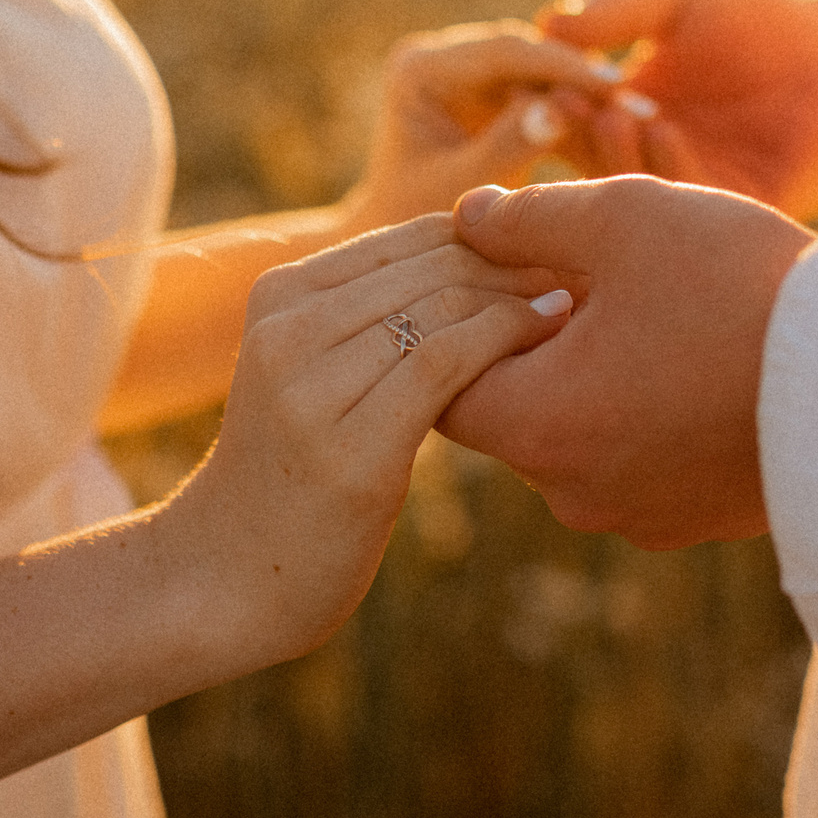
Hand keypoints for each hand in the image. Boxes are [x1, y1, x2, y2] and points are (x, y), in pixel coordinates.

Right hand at [163, 214, 574, 657]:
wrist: (226, 578)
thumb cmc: (293, 476)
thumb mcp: (313, 376)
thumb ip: (367, 322)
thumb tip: (476, 269)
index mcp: (279, 297)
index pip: (408, 238)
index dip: (493, 238)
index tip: (557, 251)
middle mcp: (287, 330)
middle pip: (431, 265)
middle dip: (518, 262)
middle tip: (590, 270)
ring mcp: (311, 390)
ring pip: (442, 308)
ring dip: (521, 298)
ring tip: (577, 302)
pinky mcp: (349, 451)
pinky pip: (443, 366)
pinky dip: (505, 341)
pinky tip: (548, 341)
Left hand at [337, 20, 625, 235]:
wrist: (396, 255)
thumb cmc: (410, 229)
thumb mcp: (457, 190)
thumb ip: (504, 147)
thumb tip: (558, 109)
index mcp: (420, 69)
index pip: (503, 53)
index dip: (562, 68)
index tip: (615, 88)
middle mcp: (444, 58)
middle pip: (529, 56)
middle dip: (584, 81)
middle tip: (644, 106)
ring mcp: (470, 73)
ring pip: (544, 74)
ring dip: (591, 98)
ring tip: (647, 120)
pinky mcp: (494, 96)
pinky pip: (547, 96)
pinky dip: (581, 116)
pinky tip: (630, 133)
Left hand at [437, 178, 811, 549]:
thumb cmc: (739, 285)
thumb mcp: (623, 218)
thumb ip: (525, 217)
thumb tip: (465, 218)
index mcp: (538, 427)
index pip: (442, 384)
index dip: (464, 320)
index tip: (511, 271)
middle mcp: (574, 493)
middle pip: (511, 413)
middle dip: (534, 346)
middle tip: (584, 281)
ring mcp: (640, 518)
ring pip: (579, 438)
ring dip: (594, 380)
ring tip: (651, 316)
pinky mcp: (698, 522)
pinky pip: (641, 464)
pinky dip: (648, 416)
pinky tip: (696, 359)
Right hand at [544, 0, 817, 220]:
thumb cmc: (764, 16)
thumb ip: (619, 8)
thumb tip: (546, 24)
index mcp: (620, 107)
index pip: (559, 113)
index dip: (545, 97)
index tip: (539, 74)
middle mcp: (642, 156)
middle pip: (580, 158)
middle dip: (568, 132)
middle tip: (567, 103)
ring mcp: (681, 188)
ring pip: (625, 188)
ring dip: (611, 151)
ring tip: (614, 112)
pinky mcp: (724, 214)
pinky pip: (682, 205)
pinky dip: (666, 168)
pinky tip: (665, 129)